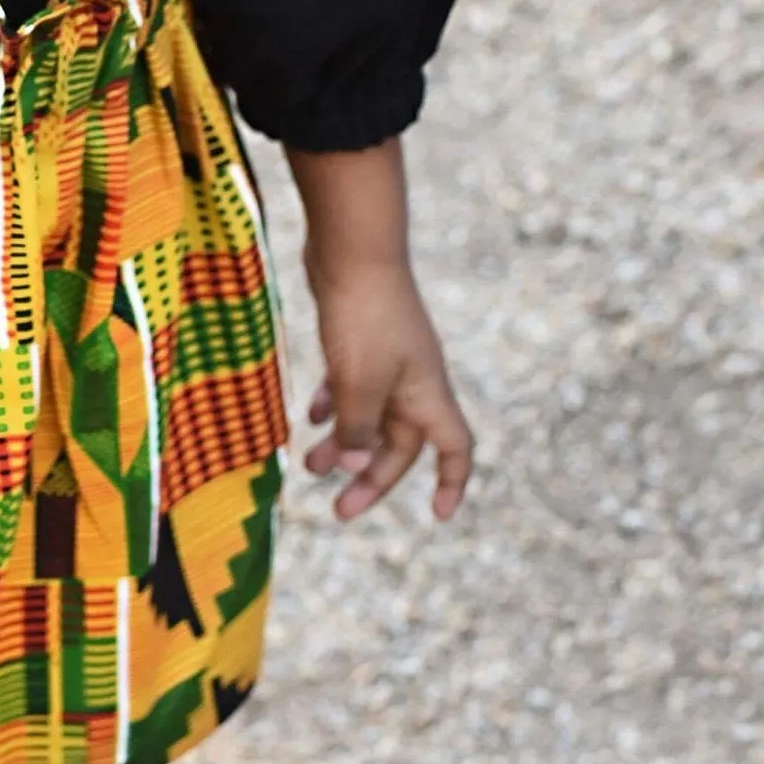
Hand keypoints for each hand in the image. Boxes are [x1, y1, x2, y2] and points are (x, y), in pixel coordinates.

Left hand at [302, 255, 472, 522]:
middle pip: (401, 444)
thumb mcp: (360, 383)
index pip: (455, 448)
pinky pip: (350, 385)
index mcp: (427, 394)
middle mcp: (413, 380)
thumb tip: (356, 466)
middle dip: (371, 477)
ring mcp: (386, 358)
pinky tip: (308, 416)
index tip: (438, 516)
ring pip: (368, 416)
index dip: (452, 483)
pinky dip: (332, 404)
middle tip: (337, 509)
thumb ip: (358, 429)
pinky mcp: (359, 339)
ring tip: (308, 465)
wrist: (351, 246)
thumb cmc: (364, 316)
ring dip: (343, 443)